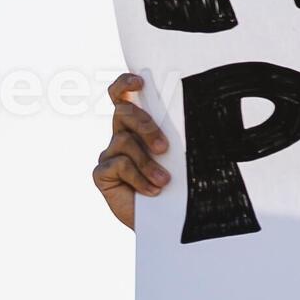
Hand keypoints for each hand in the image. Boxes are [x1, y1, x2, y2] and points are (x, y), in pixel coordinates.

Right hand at [93, 73, 169, 230]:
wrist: (169, 218)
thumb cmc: (180, 181)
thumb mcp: (183, 155)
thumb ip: (179, 135)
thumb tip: (198, 116)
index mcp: (140, 124)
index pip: (124, 96)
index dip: (125, 84)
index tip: (139, 81)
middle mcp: (121, 134)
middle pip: (123, 113)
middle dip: (145, 126)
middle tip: (165, 147)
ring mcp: (109, 154)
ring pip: (124, 142)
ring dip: (148, 163)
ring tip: (164, 181)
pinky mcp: (102, 174)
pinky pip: (118, 166)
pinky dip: (138, 178)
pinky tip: (152, 191)